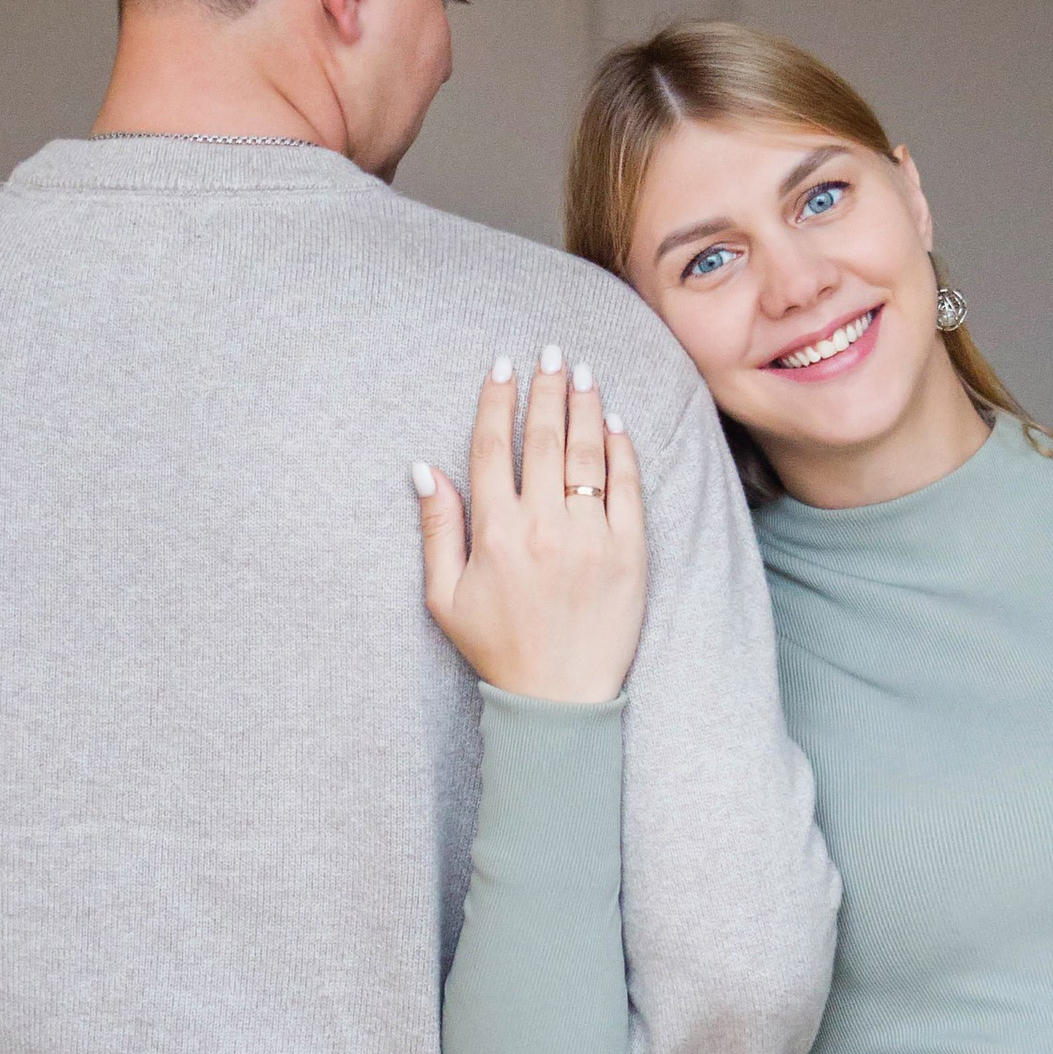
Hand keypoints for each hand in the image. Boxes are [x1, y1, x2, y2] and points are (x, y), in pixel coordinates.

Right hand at [415, 348, 646, 704]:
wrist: (559, 699)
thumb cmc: (497, 647)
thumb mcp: (445, 595)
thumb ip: (437, 527)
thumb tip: (422, 467)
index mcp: (495, 533)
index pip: (492, 448)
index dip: (496, 401)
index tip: (502, 367)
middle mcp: (542, 527)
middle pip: (543, 439)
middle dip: (546, 389)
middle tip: (550, 353)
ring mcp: (590, 537)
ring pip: (586, 453)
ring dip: (584, 406)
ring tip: (583, 373)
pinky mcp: (630, 552)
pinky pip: (626, 487)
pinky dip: (621, 449)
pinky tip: (614, 423)